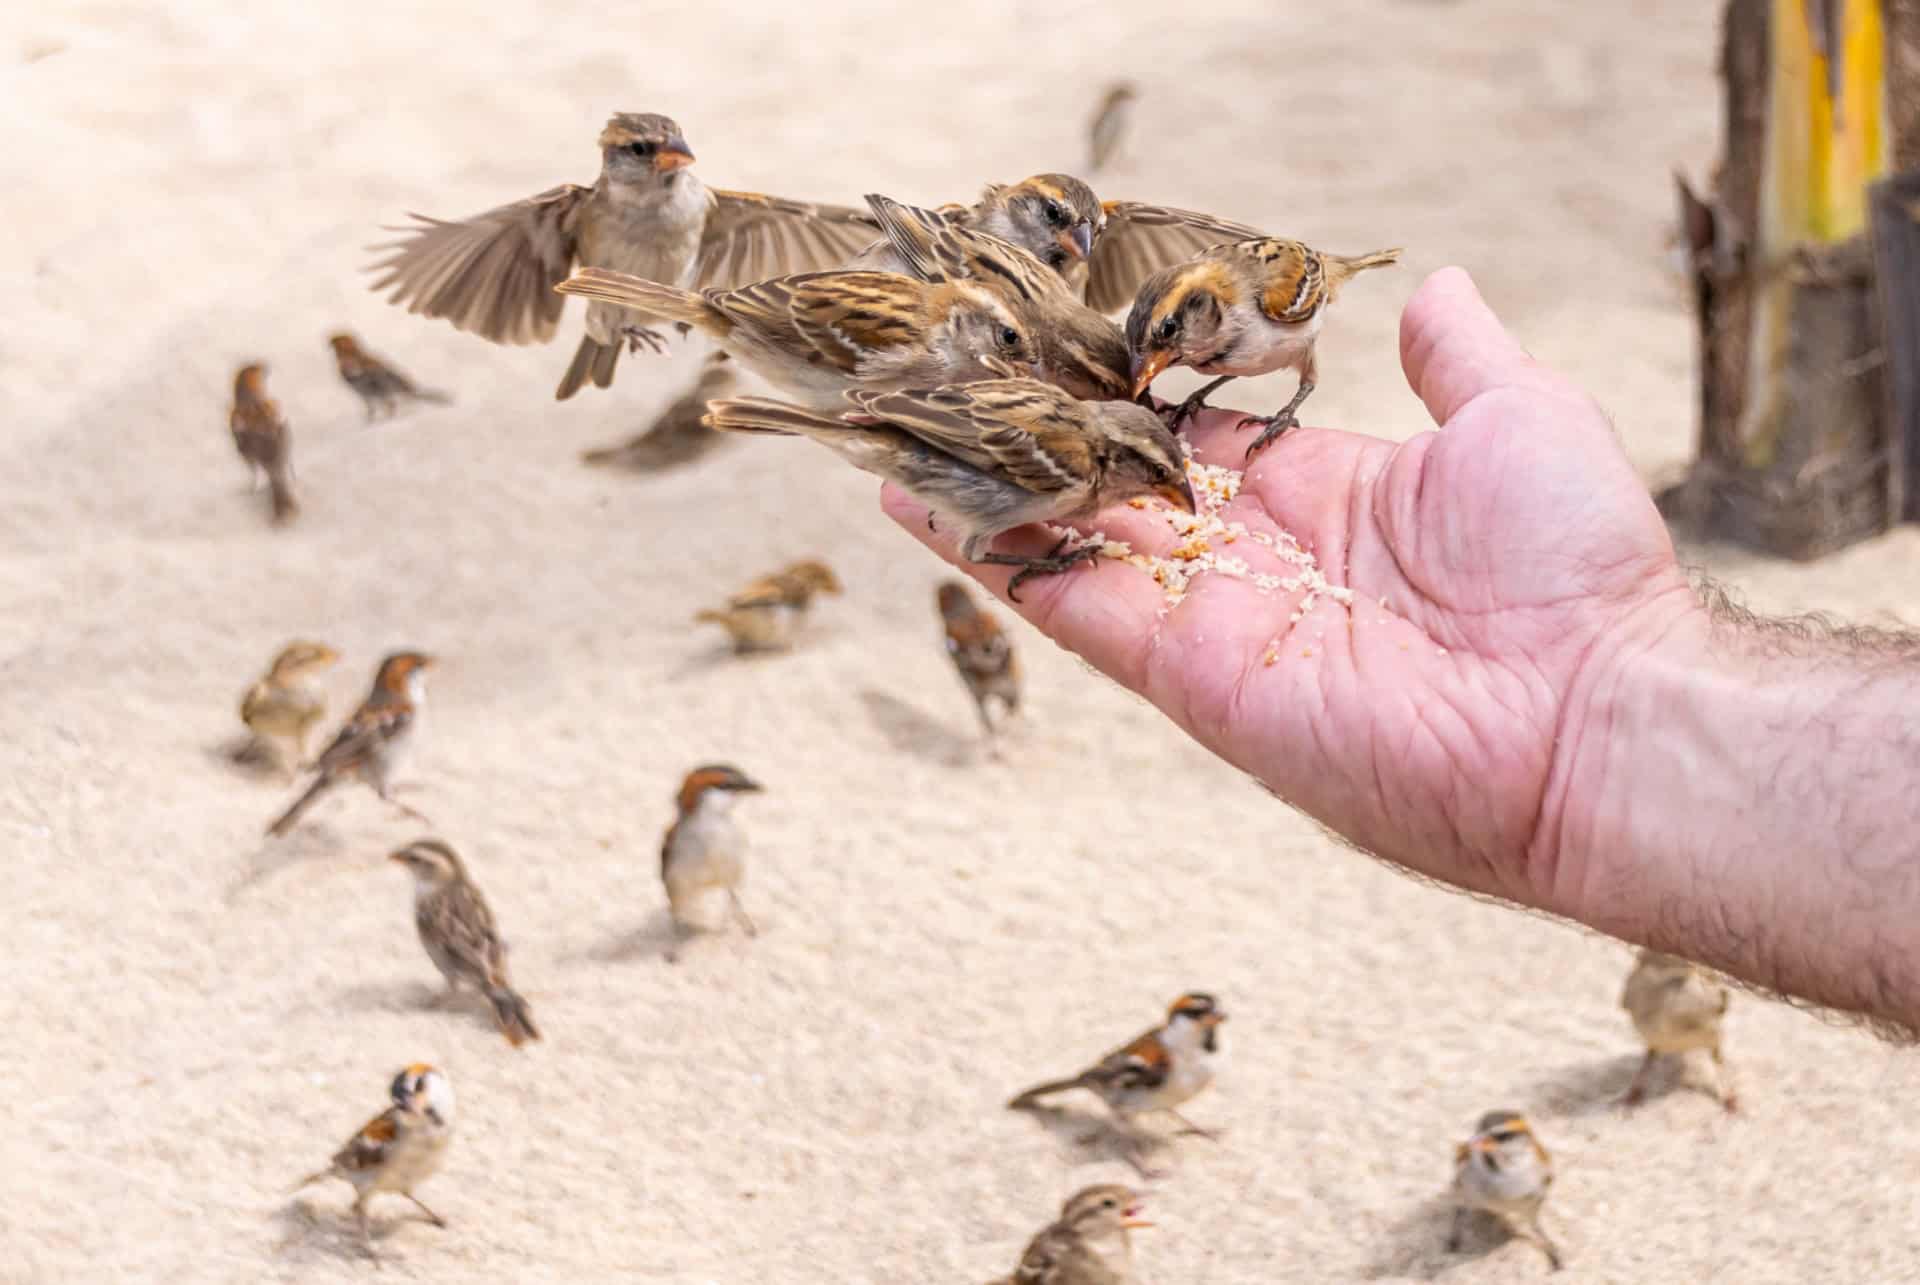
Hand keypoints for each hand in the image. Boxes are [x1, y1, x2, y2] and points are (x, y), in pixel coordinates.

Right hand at [885, 267, 1698, 916]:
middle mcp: (1250, 559)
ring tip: (905, 432)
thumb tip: (1435, 288)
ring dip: (989, 488)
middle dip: (1036, 437)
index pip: (1190, 434)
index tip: (1060, 345)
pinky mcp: (1184, 670)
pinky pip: (1071, 602)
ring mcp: (1210, 617)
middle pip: (1113, 484)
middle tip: (954, 383)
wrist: (1588, 714)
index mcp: (1317, 496)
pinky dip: (992, 555)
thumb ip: (1456, 357)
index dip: (1125, 391)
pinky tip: (922, 504)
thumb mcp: (1516, 418)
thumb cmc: (1574, 572)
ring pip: (1071, 538)